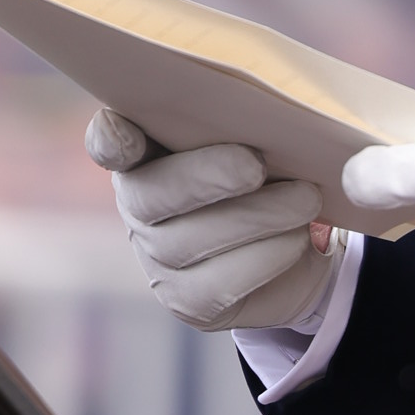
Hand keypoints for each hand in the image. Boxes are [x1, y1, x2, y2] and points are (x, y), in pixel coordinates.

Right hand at [92, 110, 338, 335]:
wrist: (302, 240)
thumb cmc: (277, 171)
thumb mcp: (264, 136)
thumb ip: (252, 118)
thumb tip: (285, 112)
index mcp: (147, 152)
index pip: (108, 142)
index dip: (110, 138)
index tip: (125, 130)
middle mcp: (139, 206)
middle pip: (151, 195)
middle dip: (204, 177)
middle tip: (255, 165)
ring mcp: (157, 258)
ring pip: (191, 242)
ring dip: (256, 218)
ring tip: (305, 200)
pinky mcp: (187, 302)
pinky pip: (221, 284)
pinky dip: (267, 257)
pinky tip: (298, 240)